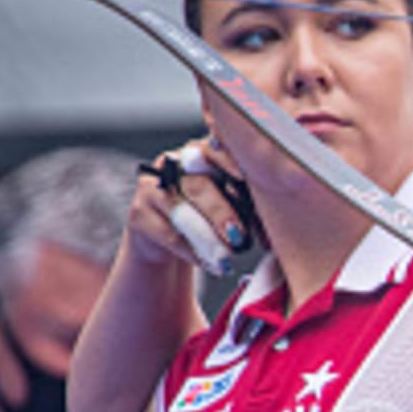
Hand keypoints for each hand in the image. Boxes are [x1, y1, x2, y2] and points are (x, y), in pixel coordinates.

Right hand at [132, 138, 255, 276]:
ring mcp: (152, 188)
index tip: (245, 176)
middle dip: (221, 213)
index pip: (213, 148)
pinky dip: (191, 251)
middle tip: (238, 236)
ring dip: (206, 237)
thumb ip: (248, 203)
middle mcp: (174, 164)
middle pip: (197, 185)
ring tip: (226, 257)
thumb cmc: (212, 217)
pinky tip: (209, 263)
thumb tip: (274, 222)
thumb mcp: (234, 204)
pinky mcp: (138, 215)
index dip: (228, 160)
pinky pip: (167, 234)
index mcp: (201, 154)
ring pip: (181, 213)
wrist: (171, 241)